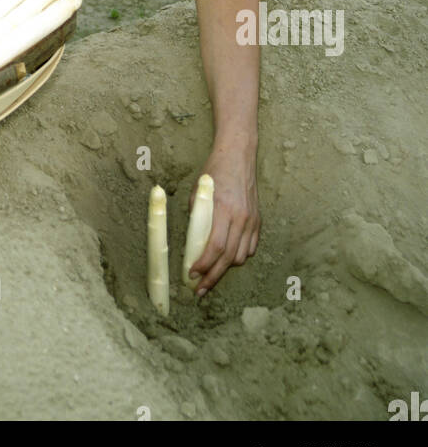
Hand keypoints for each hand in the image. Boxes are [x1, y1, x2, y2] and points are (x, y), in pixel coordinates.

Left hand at [187, 144, 259, 296]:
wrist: (238, 157)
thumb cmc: (213, 172)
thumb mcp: (198, 192)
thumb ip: (197, 218)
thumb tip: (190, 244)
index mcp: (224, 209)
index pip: (215, 246)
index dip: (203, 264)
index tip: (192, 275)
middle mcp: (241, 217)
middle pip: (229, 258)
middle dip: (213, 277)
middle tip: (200, 290)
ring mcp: (252, 220)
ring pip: (241, 256)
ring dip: (225, 268)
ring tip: (211, 274)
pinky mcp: (258, 221)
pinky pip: (250, 248)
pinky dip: (238, 257)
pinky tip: (227, 259)